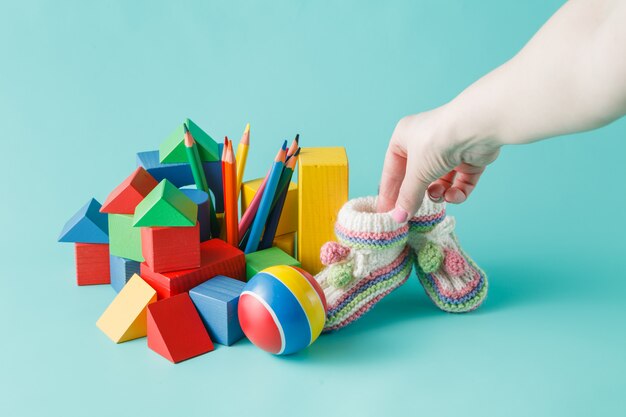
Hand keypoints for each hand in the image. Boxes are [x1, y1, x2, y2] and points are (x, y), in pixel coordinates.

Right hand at [376, 106, 500, 221]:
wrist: (477, 126)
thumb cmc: (437, 141)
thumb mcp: (417, 172)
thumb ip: (408, 197)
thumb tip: (399, 218)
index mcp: (405, 137)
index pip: (393, 170)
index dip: (390, 193)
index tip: (387, 214)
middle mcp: (426, 142)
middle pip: (417, 177)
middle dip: (417, 195)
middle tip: (411, 216)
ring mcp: (449, 150)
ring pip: (439, 182)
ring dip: (438, 193)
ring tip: (439, 195)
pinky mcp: (469, 159)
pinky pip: (460, 182)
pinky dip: (457, 192)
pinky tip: (454, 195)